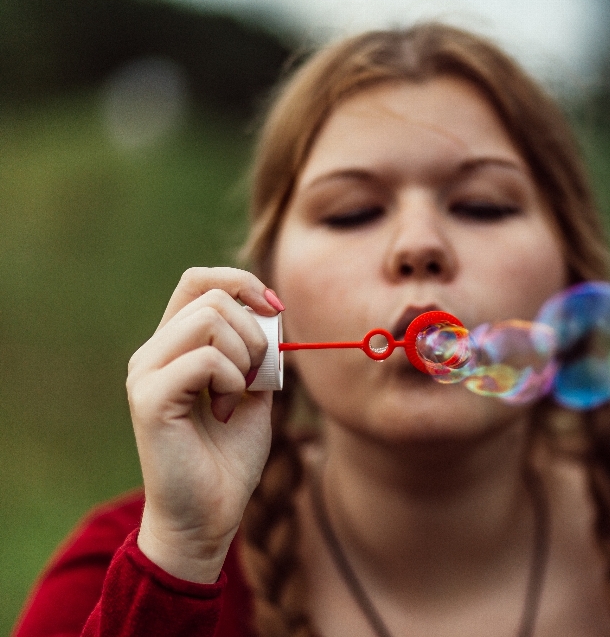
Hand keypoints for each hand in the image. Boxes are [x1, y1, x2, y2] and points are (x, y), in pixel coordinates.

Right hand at [126, 267, 282, 582]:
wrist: (209, 516)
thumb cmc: (229, 458)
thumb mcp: (254, 392)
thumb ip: (258, 352)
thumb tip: (272, 311)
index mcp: (173, 346)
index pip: (198, 281)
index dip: (241, 283)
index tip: (275, 309)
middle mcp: (152, 354)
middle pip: (211, 297)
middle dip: (253, 332)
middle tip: (253, 378)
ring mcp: (145, 374)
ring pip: (209, 320)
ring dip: (243, 356)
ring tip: (234, 396)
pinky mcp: (149, 398)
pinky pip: (206, 360)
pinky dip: (231, 380)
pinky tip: (222, 410)